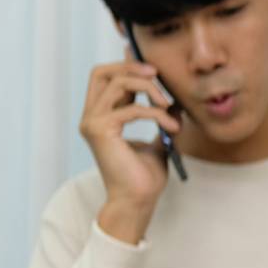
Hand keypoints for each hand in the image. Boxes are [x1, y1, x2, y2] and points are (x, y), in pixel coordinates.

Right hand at [79, 54, 180, 242]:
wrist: (138, 201)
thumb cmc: (144, 177)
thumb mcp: (159, 140)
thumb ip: (162, 118)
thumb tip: (176, 101)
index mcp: (101, 116)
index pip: (104, 77)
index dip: (126, 66)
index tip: (154, 71)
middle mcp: (91, 116)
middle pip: (101, 72)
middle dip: (131, 67)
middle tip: (157, 75)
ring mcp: (92, 123)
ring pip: (117, 84)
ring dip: (149, 90)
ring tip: (169, 107)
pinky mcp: (100, 131)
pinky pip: (133, 109)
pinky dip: (156, 113)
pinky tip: (172, 128)